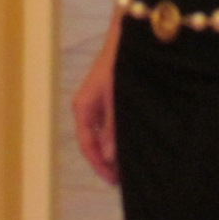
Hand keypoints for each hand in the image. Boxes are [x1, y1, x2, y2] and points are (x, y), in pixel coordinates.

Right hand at [71, 17, 121, 186]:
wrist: (131, 37)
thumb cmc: (122, 65)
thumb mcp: (118, 100)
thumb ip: (114, 129)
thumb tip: (110, 157)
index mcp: (83, 108)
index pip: (87, 145)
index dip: (99, 166)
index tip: (114, 182)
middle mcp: (88, 107)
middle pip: (95, 142)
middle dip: (108, 162)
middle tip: (125, 180)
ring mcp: (99, 102)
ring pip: (104, 134)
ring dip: (116, 150)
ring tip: (132, 166)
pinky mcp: (110, 97)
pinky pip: (112, 124)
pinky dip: (121, 136)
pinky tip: (136, 144)